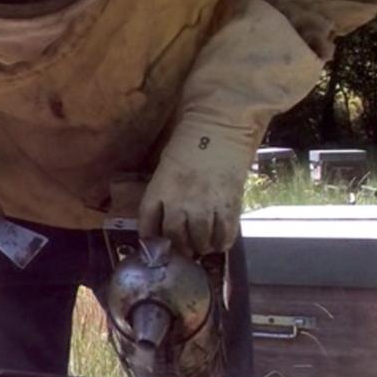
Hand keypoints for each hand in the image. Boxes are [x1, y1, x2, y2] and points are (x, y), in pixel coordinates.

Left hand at [138, 120, 251, 256]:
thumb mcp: (167, 165)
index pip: (148, 222)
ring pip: (200, 240)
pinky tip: (221, 242)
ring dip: (201, 247)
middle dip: (179, 246)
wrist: (219, 128)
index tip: (155, 243)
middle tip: (184, 248)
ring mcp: (205, 205)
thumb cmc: (189, 141)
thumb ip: (164, 189)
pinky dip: (222, 242)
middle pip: (175, 236)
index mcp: (160, 188)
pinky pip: (225, 233)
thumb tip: (166, 212)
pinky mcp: (228, 205)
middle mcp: (179, 201)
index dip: (150, 237)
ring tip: (203, 246)